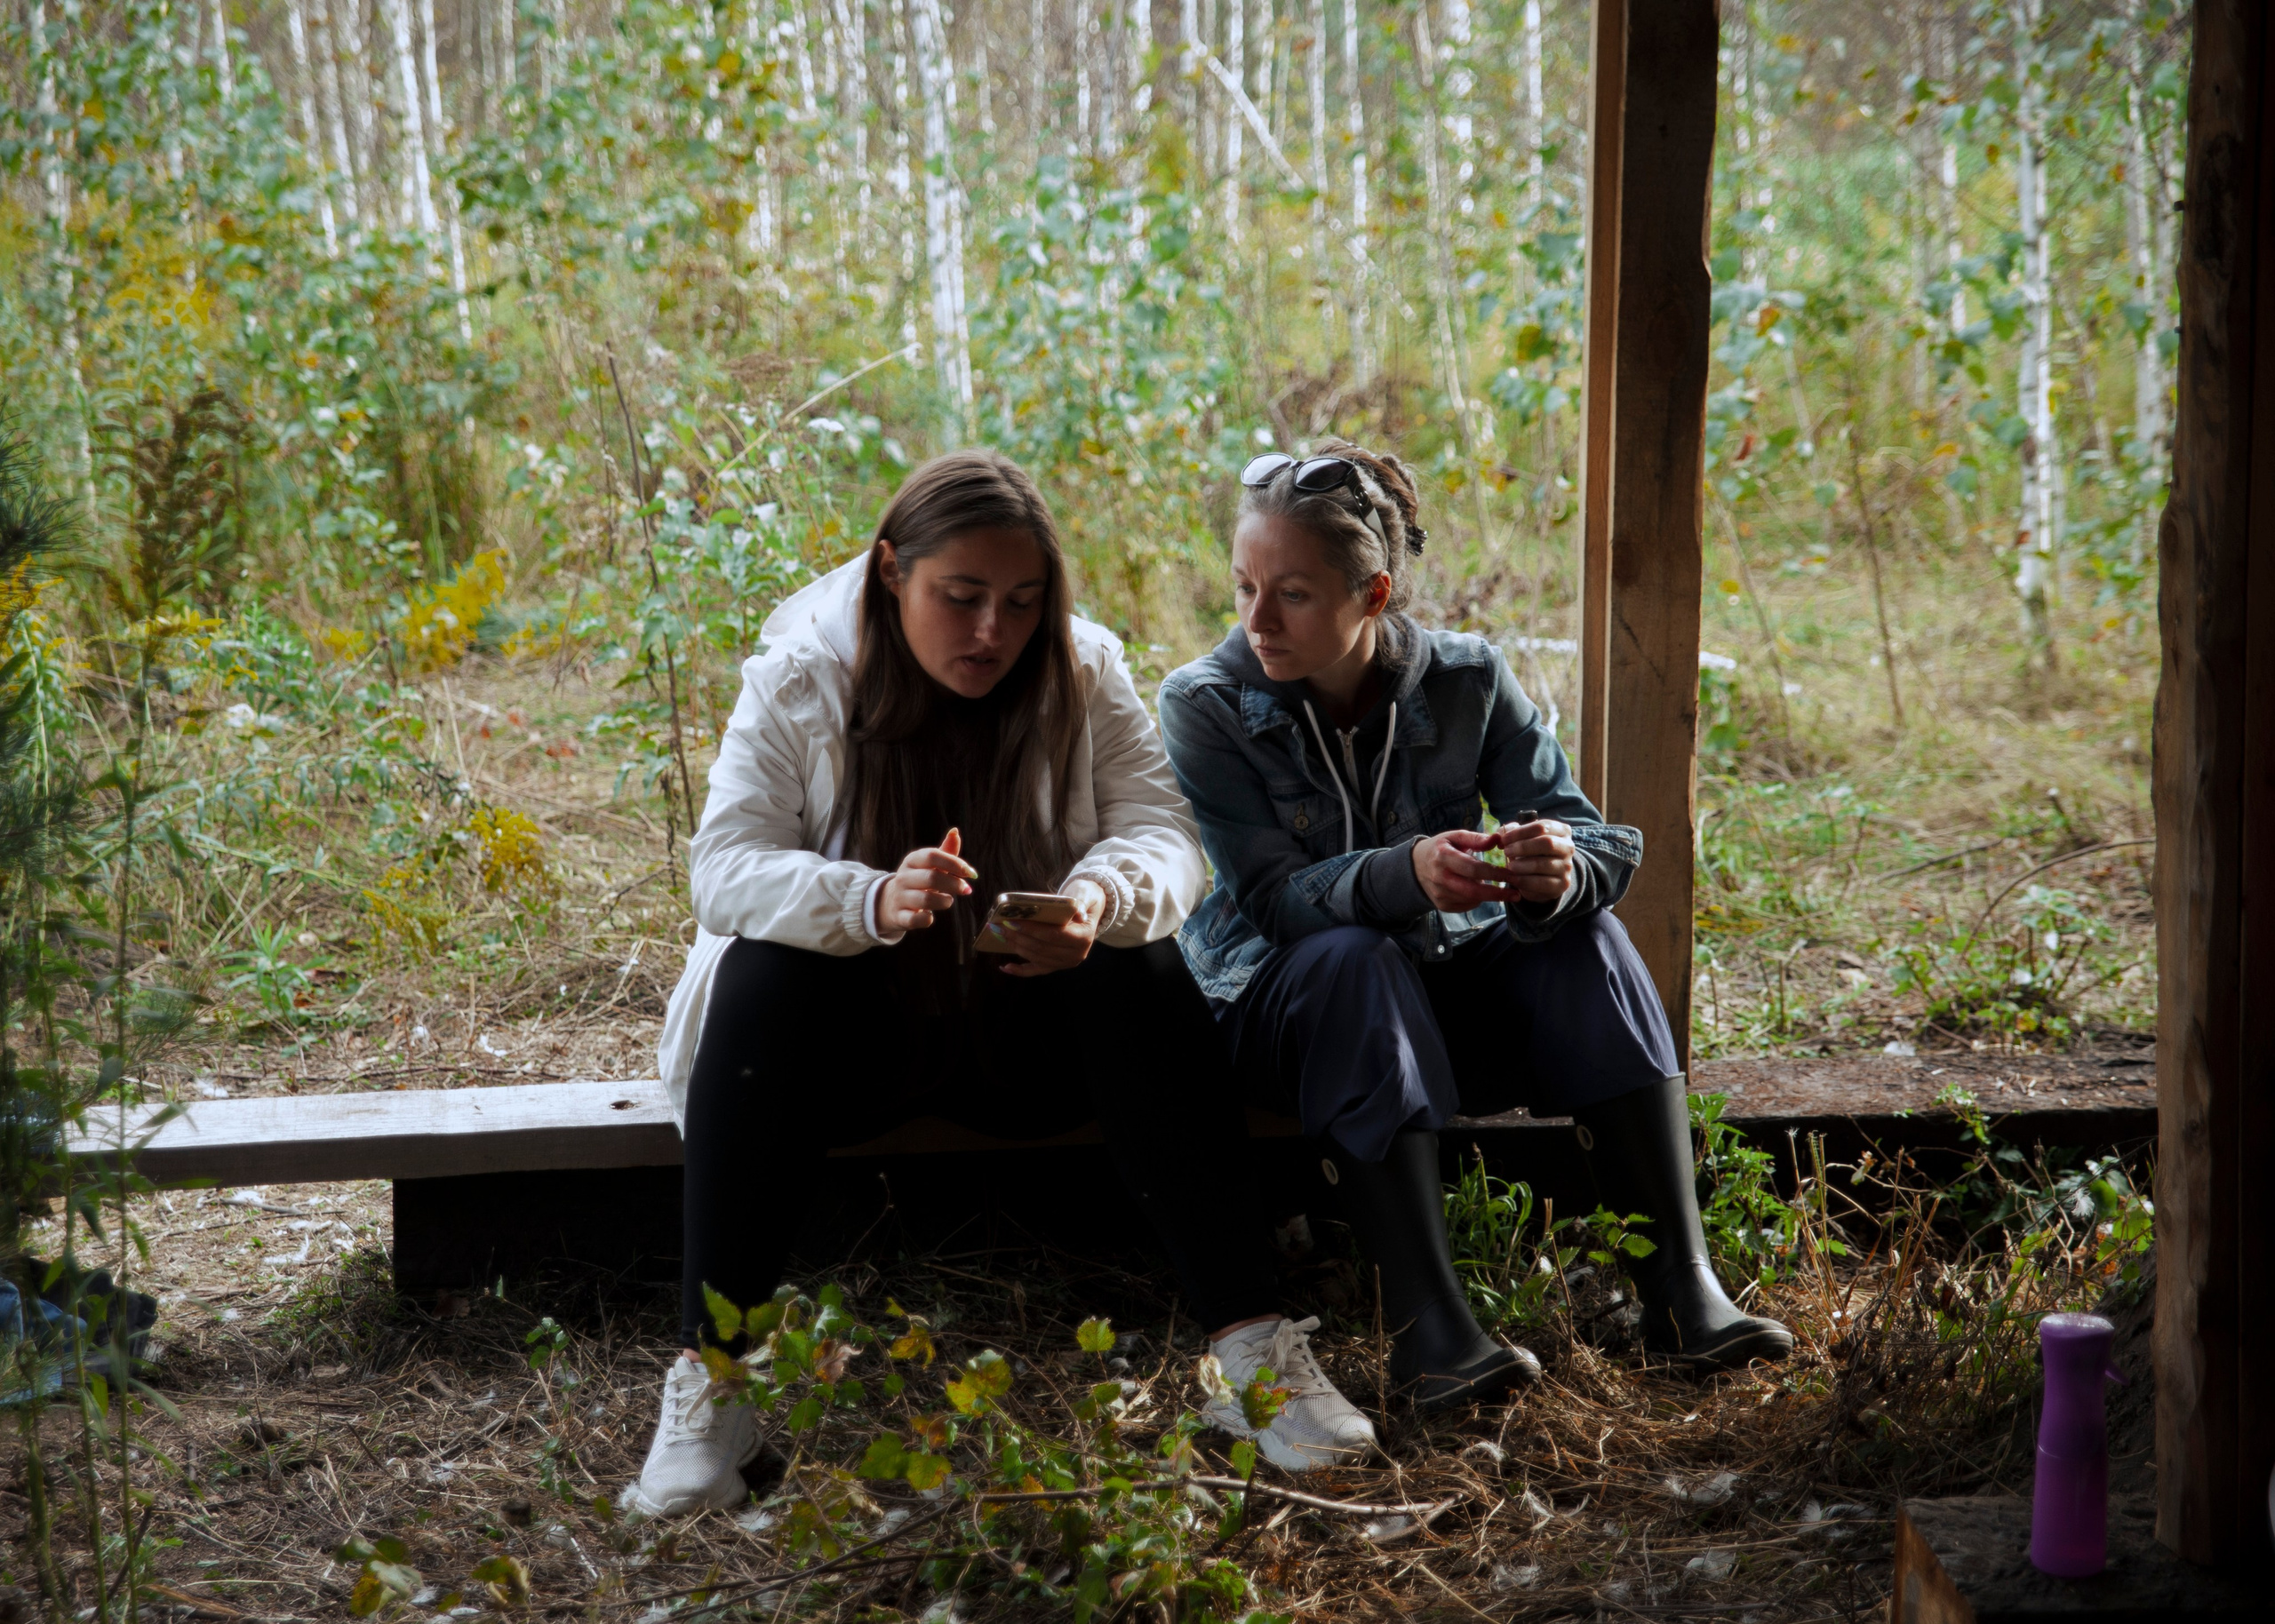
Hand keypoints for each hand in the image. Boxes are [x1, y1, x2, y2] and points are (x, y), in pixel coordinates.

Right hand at [877, 828, 975, 934]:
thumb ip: (945, 851)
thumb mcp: (930, 865)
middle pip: (931, 878)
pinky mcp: (899, 917)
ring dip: (944, 901)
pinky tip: (930, 916)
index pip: (932, 856)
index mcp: (912, 861)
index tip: (970, 872)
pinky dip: (928, 919)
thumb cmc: (919, 881)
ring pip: (926, 900)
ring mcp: (900, 897)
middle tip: (966, 889)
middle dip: (954, 884)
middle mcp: (903, 877)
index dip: (953, 863)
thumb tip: (955, 831)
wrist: (890, 903)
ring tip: (948, 901)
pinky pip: (917, 920)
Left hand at [995, 878, 1106, 977]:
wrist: (1088, 909)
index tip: (1012, 921)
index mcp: (1084, 937)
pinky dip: (1020, 970)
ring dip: (1015, 946)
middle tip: (1000, 926)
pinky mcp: (1056, 966)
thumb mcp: (1086, 893)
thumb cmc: (1084, 898)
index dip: (1032, 930)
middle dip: (1018, 937)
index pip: (1054, 935)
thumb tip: (1077, 911)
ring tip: (1000, 934)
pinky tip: (1004, 967)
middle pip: (1042, 947)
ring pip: (1036, 957)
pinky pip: (1036, 970)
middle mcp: (1076, 954)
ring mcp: (1065, 962)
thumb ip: (1081, 901)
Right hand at [1411, 820, 1573, 910]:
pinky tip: (1481, 891)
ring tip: (1502, 890)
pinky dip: (1477, 900)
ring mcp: (1439, 894)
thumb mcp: (1455, 837)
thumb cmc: (1441, 848)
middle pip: (1473, 891)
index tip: (1513, 875)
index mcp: (1443, 857)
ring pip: (1471, 900)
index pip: (1473, 869)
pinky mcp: (1441, 905)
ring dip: (1489, 896)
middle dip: (1497, 893)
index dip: (1495, 873)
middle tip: (1516, 893)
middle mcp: (1439, 878)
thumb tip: (1498, 839)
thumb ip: (1476, 838)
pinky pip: (1466, 906)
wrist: (1416, 866)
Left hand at [1487, 818, 1575, 904]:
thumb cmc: (1531, 852)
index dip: (1520, 832)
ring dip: (1521, 865)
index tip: (1504, 839)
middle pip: (1546, 843)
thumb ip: (1513, 832)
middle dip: (1522, 847)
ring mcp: (1567, 866)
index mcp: (1561, 831)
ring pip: (1543, 864)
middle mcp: (1568, 847)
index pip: (1542, 826)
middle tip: (1507, 851)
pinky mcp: (1562, 884)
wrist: (1543, 877)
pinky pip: (1541, 882)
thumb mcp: (1524, 839)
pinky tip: (1512, 878)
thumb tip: (1502, 832)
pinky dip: (1523, 880)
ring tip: (1509, 866)